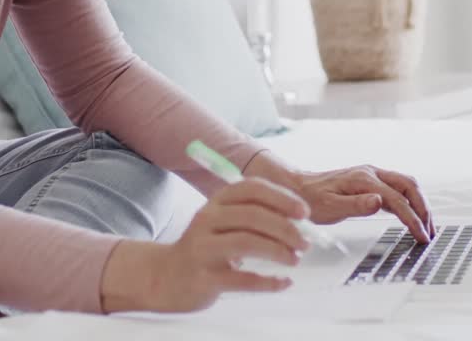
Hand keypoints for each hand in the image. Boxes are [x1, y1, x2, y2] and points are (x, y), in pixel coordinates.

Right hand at [101, 177, 309, 312]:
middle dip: (286, 228)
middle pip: (253, 216)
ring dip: (278, 251)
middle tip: (305, 243)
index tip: (303, 212)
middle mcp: (208, 219)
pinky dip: (268, 282)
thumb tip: (300, 223)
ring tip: (294, 260)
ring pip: (247, 242)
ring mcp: (204, 248)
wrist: (166, 276)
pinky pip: (242, 279)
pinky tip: (283, 283)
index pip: (251, 189)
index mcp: (217, 202)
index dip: (281, 197)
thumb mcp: (223, 222)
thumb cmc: (206, 247)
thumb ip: (255, 217)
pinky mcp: (204, 277)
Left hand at [291, 165, 434, 242]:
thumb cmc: (310, 198)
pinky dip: (409, 203)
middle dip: (424, 208)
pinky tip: (411, 218)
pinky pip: (397, 190)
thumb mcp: (330, 206)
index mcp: (363, 178)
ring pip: (407, 186)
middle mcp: (371, 173)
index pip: (397, 198)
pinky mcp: (370, 183)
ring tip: (426, 227)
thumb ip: (356, 205)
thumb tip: (380, 202)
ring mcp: (372, 176)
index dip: (412, 218)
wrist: (298, 188)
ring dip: (420, 204)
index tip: (420, 235)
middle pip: (410, 185)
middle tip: (430, 231)